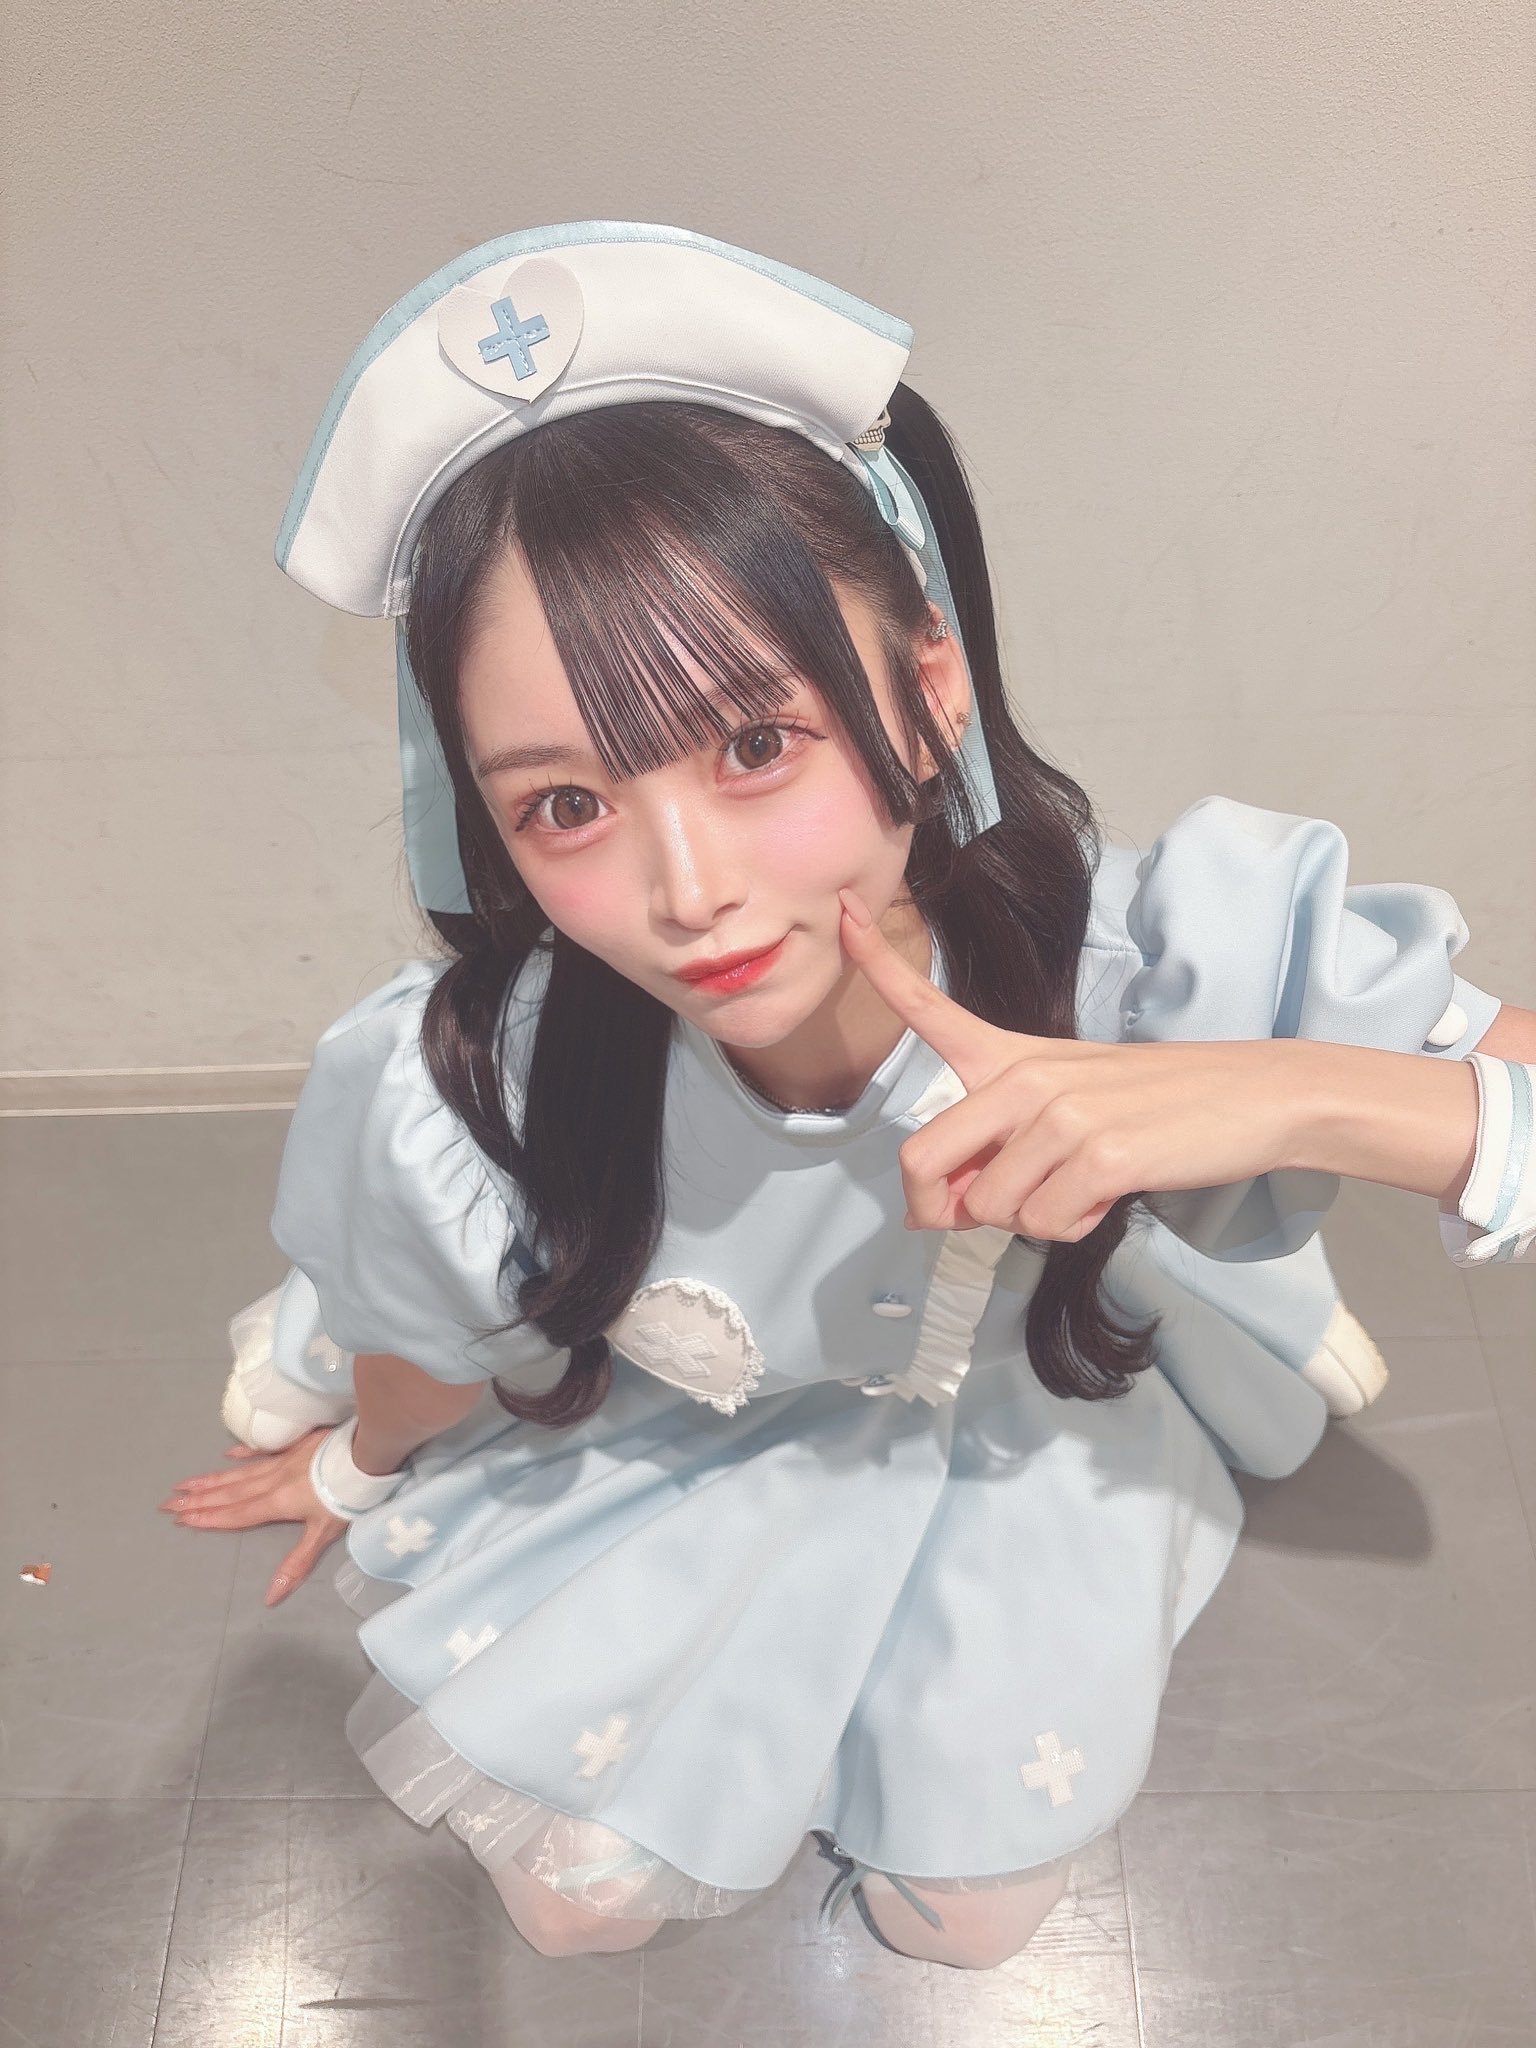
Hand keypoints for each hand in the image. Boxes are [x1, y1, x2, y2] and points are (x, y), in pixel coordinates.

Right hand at [158, 1428, 349, 1606]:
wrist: (365, 1454)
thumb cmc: (346, 1497)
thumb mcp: (323, 1534)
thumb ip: (296, 1565)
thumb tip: (270, 1599)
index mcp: (275, 1503)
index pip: (235, 1515)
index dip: (208, 1519)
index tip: (180, 1520)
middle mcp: (271, 1481)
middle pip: (228, 1494)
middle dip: (197, 1500)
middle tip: (167, 1502)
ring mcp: (281, 1461)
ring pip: (238, 1473)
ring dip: (210, 1480)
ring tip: (184, 1483)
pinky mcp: (294, 1445)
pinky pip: (262, 1451)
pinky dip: (243, 1454)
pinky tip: (227, 1455)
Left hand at [837, 887, 1302, 1241]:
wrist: (1250, 1097)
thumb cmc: (1152, 1107)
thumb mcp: (1067, 1108)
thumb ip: (998, 1147)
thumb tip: (941, 1211)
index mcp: (1010, 1056)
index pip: (930, 1006)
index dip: (877, 961)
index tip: (841, 911)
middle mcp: (1024, 1078)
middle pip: (922, 1163)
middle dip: (942, 1211)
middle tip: (985, 1215)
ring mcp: (1061, 1115)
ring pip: (992, 1209)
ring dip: (1032, 1219)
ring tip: (1083, 1184)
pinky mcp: (1100, 1156)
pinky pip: (1046, 1225)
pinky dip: (1074, 1228)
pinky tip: (1110, 1194)